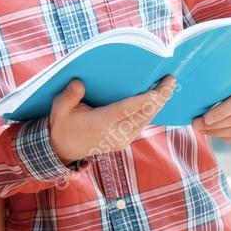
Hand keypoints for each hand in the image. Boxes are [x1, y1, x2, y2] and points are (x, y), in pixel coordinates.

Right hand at [50, 76, 175, 163]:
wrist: (62, 149)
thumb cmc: (62, 126)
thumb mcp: (59, 108)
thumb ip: (70, 95)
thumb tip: (79, 83)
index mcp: (101, 124)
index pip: (130, 109)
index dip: (149, 97)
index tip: (162, 85)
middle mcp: (116, 134)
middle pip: (145, 115)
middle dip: (161, 97)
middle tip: (171, 80)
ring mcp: (122, 140)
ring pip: (147, 120)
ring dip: (158, 105)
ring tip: (167, 87)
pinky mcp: (124, 141)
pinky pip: (142, 125)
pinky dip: (151, 112)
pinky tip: (156, 101)